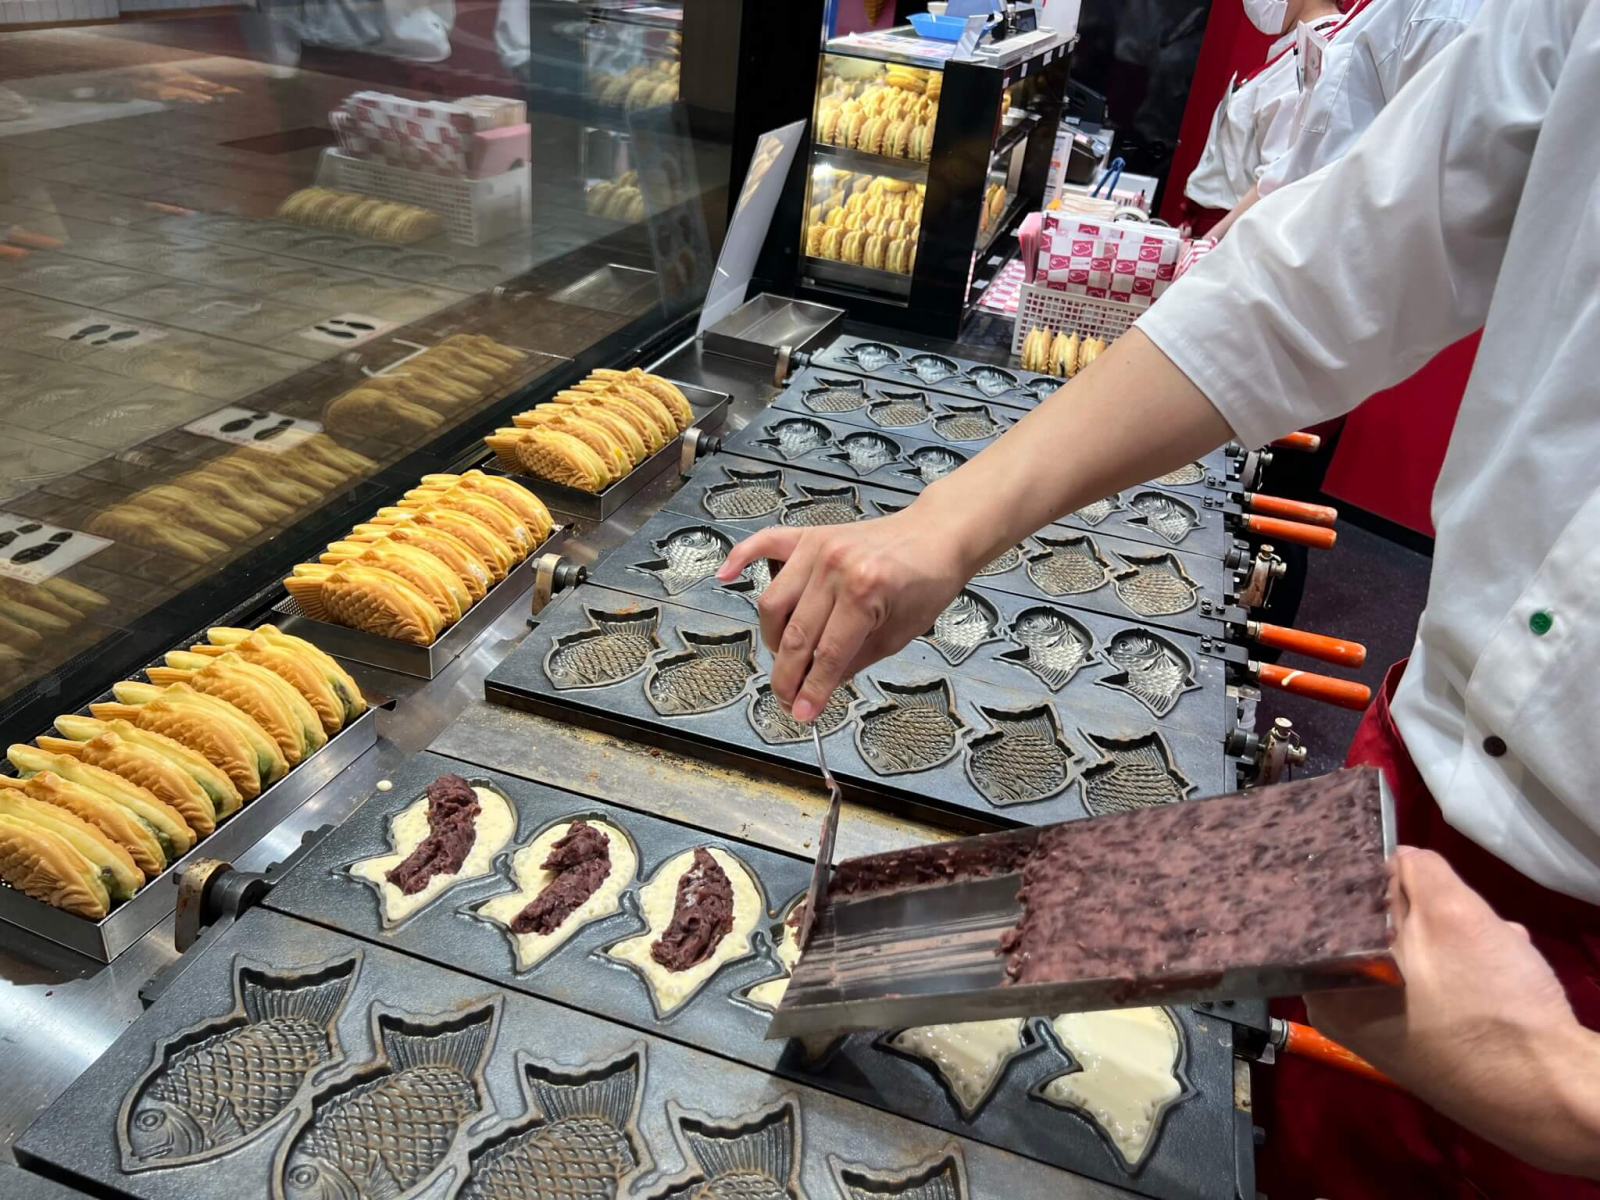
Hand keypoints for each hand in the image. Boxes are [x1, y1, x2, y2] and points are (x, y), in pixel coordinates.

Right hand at [716, 505, 974, 721]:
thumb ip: (854, 659)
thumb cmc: (927, 581)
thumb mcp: (900, 633)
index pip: (828, 654)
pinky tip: (725, 576)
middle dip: (788, 675)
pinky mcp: (810, 535)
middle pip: (797, 634)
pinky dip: (742, 557)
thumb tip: (818, 685)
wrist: (938, 535)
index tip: (802, 714)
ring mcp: (819, 548)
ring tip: (785, 659)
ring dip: (773, 638)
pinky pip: (766, 543)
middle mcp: (837, 567)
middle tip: (786, 699)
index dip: (812, 690)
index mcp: (866, 591)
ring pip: (774, 603)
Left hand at [1308, 846, 1599, 1175]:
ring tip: (1492, 932)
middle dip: (1419, 909)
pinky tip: (1500, 957)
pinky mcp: (1430, 1044)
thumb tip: (1400, 856)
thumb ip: (1419, 873)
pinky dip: (1466, 967)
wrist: (1552, 1093)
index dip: (1362, 877)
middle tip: (1452, 899)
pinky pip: (1436, 987)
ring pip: (1412, 957)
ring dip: (1452, 935)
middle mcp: (1347, 1015)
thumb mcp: (1452, 916)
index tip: (1389, 856)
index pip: (1325, 912)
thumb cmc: (1489, 1007)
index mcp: (1327, 989)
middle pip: (1372, 932)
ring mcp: (1390, 1034)